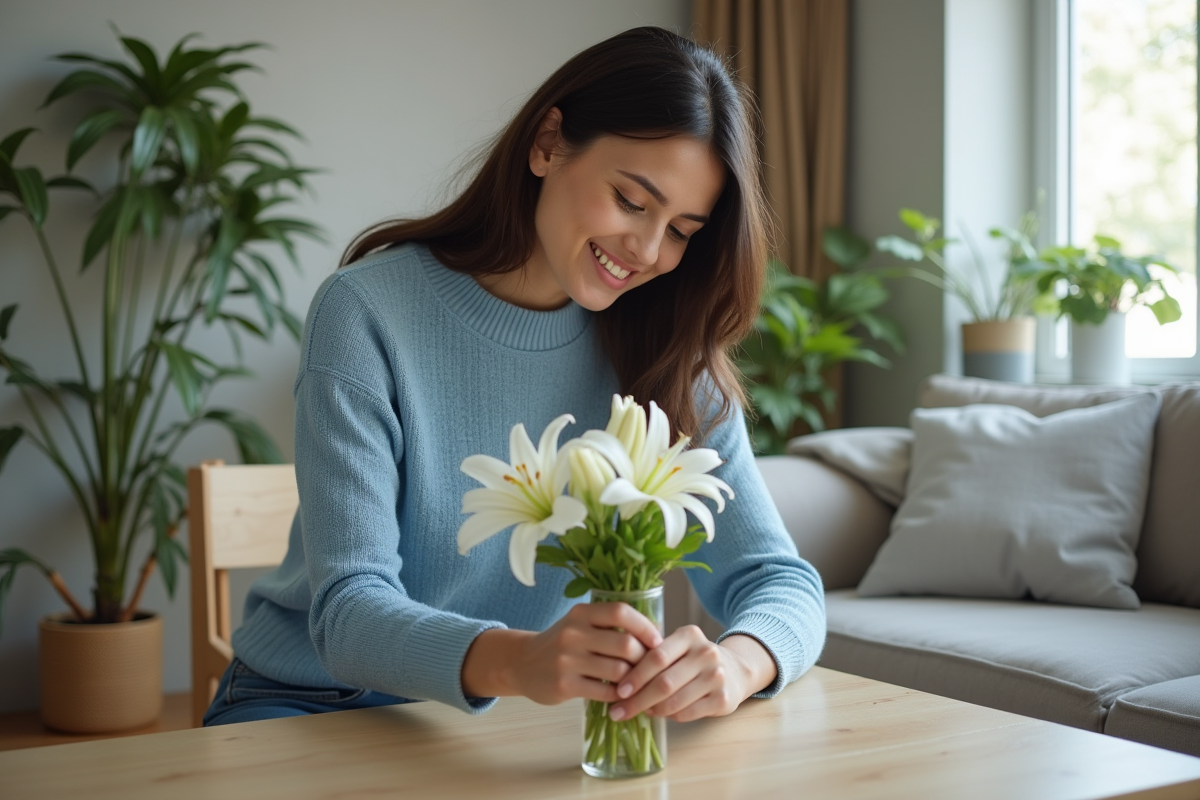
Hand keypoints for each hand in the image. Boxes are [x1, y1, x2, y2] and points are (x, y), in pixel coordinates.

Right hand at [462, 602, 661, 703]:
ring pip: (618, 671)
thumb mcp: (580, 625)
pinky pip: (605, 692)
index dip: (645, 627)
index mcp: (581, 613)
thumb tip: (654, 636)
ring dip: (634, 680)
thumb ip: (609, 626)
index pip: (620, 612)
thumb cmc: (561, 644)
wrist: (521, 664)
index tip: (657, 641)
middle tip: (648, 668)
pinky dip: (619, 695)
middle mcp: (573, 633)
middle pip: (625, 644)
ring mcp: (567, 660)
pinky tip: (620, 695)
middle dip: (643, 658)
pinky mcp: (564, 685)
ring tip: (636, 683)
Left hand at [605, 629, 775, 722]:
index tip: (618, 690)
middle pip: (664, 682)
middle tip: (618, 711)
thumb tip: (616, 679)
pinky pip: (686, 713)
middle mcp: (706, 653)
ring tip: (638, 711)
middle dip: (637, 700)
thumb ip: (653, 656)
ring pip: (674, 701)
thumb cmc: (693, 659)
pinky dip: (668, 716)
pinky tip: (658, 714)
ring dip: (651, 710)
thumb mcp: (678, 647)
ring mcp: (717, 676)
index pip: (657, 656)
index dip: (635, 676)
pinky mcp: (723, 699)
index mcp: (689, 635)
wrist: (735, 670)